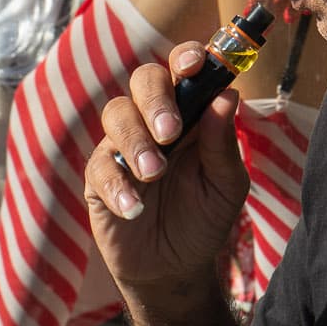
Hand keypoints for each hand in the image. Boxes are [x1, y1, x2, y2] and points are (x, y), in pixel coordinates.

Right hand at [85, 44, 248, 298]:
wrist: (175, 269)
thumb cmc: (205, 217)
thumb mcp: (226, 186)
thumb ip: (223, 143)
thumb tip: (228, 96)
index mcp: (191, 111)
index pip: (184, 68)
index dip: (187, 56)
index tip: (194, 63)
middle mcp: (154, 118)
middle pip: (145, 79)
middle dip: (156, 99)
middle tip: (170, 131)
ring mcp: (124, 145)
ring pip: (116, 114)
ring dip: (136, 141)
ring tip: (155, 174)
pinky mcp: (99, 177)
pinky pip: (99, 166)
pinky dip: (117, 186)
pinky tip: (133, 209)